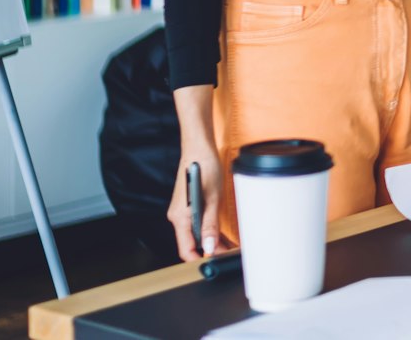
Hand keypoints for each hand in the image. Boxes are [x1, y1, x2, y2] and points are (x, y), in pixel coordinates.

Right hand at [166, 144, 222, 261]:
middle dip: (211, 251)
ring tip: (231, 247)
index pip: (186, 249)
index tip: (216, 263)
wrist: (199, 148)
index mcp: (179, 217)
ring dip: (213, 242)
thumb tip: (210, 246)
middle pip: (193, 242)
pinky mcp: (191, 206)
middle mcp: (179, 216)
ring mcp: (185, 211)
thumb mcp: (211, 199)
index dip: (199, 259)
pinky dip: (211, 231)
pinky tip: (225, 236)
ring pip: (198, 234)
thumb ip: (210, 224)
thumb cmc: (204, 167)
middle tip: (230, 254)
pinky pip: (199, 224)